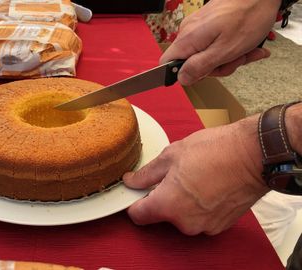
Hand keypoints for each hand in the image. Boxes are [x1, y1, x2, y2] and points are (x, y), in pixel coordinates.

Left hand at [123, 116, 269, 234]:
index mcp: (167, 205)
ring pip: (181, 217)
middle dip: (161, 198)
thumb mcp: (171, 155)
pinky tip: (207, 186)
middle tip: (172, 176)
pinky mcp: (220, 225)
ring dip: (181, 203)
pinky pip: (199, 218)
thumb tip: (131, 181)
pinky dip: (199, 207)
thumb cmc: (214, 151)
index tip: (138, 192)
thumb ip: (146, 173)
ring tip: (193, 179)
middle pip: (160, 216)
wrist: (254, 155)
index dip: (134, 203)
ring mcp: (204, 226)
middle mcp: (184, 222)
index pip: (138, 216)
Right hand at [160, 0, 280, 84]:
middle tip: (234, 61)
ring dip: (229, 58)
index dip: (181, 74)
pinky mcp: (209, 24)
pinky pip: (214, 44)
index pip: (166, 64)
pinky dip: (231, 48)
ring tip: (246, 52)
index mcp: (188, 40)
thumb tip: (182, 79)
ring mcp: (199, 27)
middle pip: (191, 63)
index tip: (201, 75)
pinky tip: (247, 47)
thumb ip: (199, 66)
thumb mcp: (224, 50)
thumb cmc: (248, 17)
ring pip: (206, 54)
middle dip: (216, 67)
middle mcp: (188, 32)